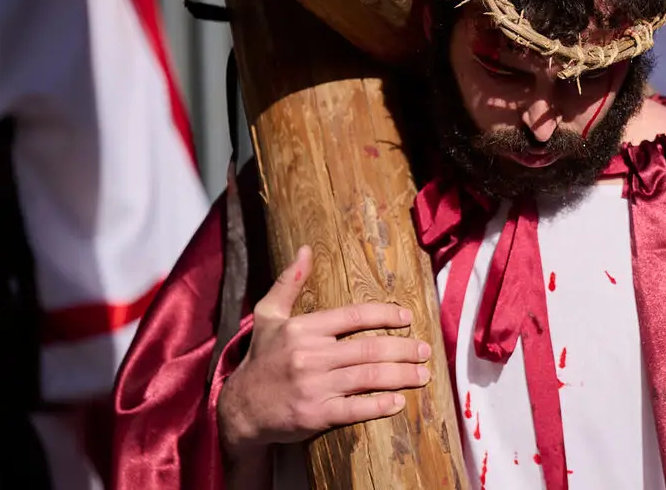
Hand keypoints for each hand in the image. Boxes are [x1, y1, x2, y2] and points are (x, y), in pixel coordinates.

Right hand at [217, 246, 431, 456]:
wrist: (240, 409)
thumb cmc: (260, 359)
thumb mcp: (268, 316)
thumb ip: (288, 283)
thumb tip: (304, 249)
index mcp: (303, 328)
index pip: (354, 316)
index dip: (386, 315)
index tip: (408, 317)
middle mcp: (309, 355)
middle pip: (369, 349)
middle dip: (403, 348)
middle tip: (425, 350)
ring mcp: (313, 386)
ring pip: (368, 377)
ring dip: (401, 375)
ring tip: (423, 374)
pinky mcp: (314, 415)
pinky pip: (354, 409)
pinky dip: (379, 406)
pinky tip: (398, 402)